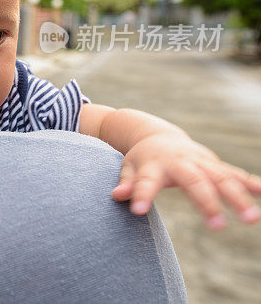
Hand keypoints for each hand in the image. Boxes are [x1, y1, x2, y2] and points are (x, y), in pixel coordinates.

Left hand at [111, 132, 260, 229]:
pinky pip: (235, 173)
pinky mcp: (214, 164)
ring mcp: (200, 161)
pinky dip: (251, 183)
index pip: (145, 181)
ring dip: (238, 197)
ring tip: (252, 219)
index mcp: (153, 164)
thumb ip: (126, 182)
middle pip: (194, 181)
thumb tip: (116, 196)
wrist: (157, 136)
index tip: (138, 211)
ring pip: (221, 177)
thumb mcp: (127, 168)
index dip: (141, 195)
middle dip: (207, 203)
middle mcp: (179, 162)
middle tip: (218, 227)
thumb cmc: (141, 159)